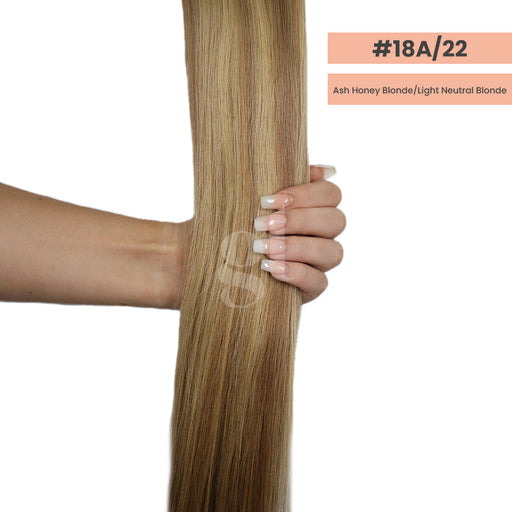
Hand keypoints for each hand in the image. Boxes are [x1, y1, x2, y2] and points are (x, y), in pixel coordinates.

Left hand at [253, 165, 345, 303]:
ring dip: (297, 247)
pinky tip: (270, 267)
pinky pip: (319, 281)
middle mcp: (325, 235)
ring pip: (332, 252)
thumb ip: (285, 180)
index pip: (331, 194)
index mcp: (316, 208)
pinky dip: (295, 273)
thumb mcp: (257, 201)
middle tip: (262, 224)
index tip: (270, 201)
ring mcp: (321, 263)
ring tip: (264, 248)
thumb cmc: (243, 226)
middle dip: (298, 221)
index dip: (306, 195)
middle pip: (335, 221)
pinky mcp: (312, 289)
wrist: (224, 265)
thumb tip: (325, 170)